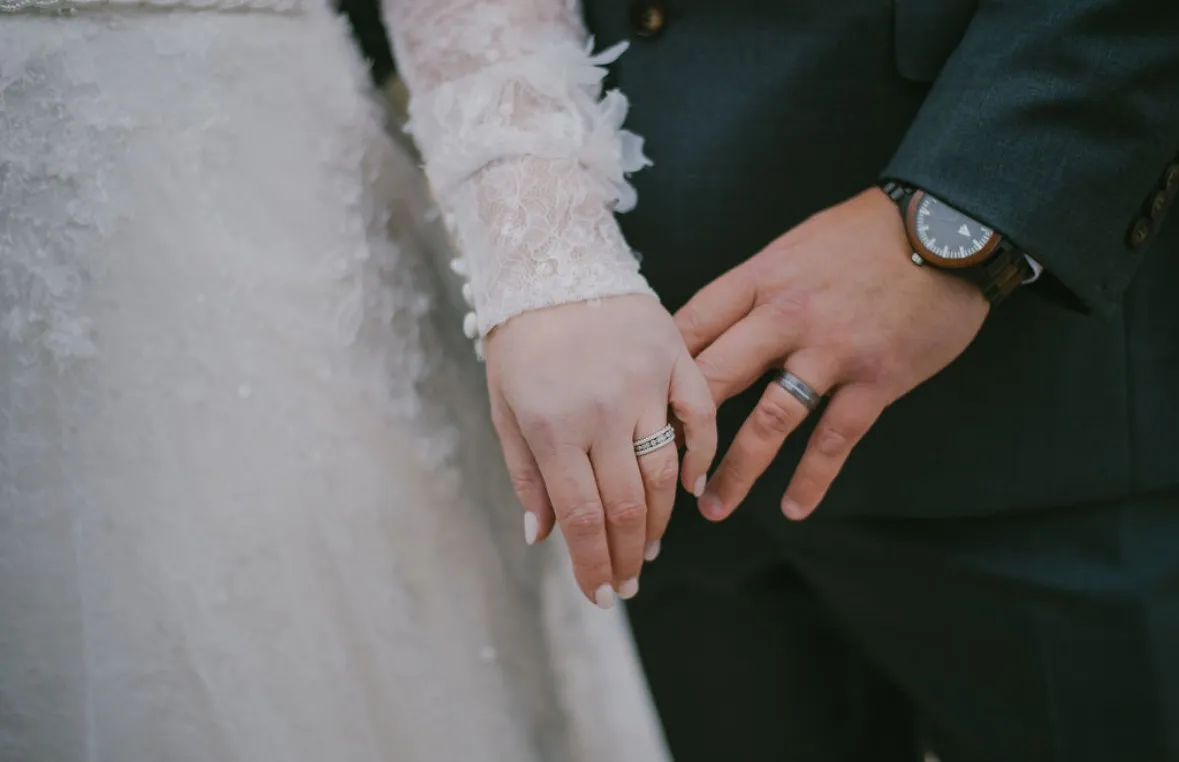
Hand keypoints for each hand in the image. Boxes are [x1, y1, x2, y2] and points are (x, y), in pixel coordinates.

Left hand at [486, 294, 716, 607]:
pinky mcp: (674, 356)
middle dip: (628, 555)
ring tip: (650, 545)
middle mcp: (601, 410)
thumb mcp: (505, 406)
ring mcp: (644, 382)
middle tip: (627, 582)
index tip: (601, 595)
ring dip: (660, 520)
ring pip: (664, 472)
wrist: (550, 260)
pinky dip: (702, 456)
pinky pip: (701, 416)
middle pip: (627, 506)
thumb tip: (543, 537)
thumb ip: (526, 474)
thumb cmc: (520, 338)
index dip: (594, 565)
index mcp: (552, 426)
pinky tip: (690, 488)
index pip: (583, 518)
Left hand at [677, 188, 988, 520]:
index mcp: (760, 279)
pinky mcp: (877, 378)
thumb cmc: (866, 234)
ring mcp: (832, 350)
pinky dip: (813, 477)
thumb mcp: (794, 246)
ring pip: (770, 420)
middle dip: (681, 427)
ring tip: (712, 506)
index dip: (660, 369)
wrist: (949, 225)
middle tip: (656, 468)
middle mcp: (787, 316)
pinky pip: (836, 438)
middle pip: (716, 377)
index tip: (638, 404)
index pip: (692, 326)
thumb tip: (707, 329)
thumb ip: (754, 289)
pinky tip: (793, 508)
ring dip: (737, 469)